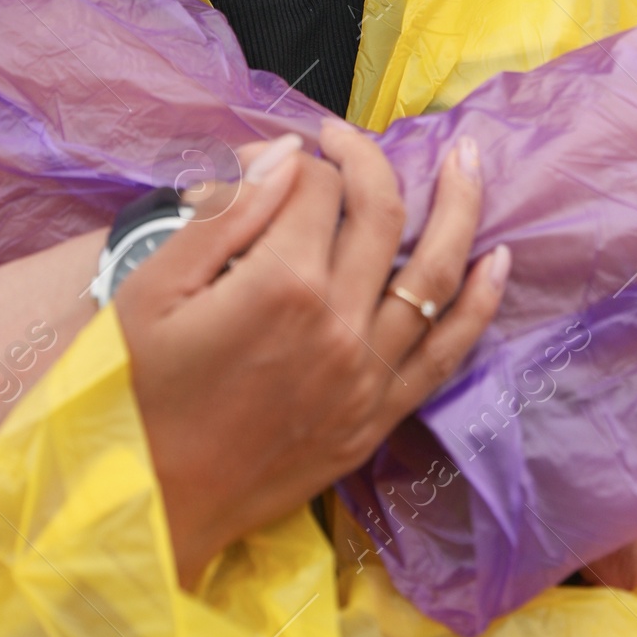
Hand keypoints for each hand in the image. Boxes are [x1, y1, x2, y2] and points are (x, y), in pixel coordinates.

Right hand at [0, 123, 506, 585]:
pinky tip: (499, 259)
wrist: (151, 501)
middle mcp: (340, 322)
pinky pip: (448, 351)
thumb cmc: (138, 389)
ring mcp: (368, 372)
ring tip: (470, 157)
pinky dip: (481, 301)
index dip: (292, 159)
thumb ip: (225, 216)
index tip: (264, 160)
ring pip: (436, 271)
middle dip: (371, 158)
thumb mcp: (153, 288)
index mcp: (281, 283)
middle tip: (349, 136)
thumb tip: (284, 155)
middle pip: (381, 212)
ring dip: (460, 205)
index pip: (316, 187)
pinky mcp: (379, 415)